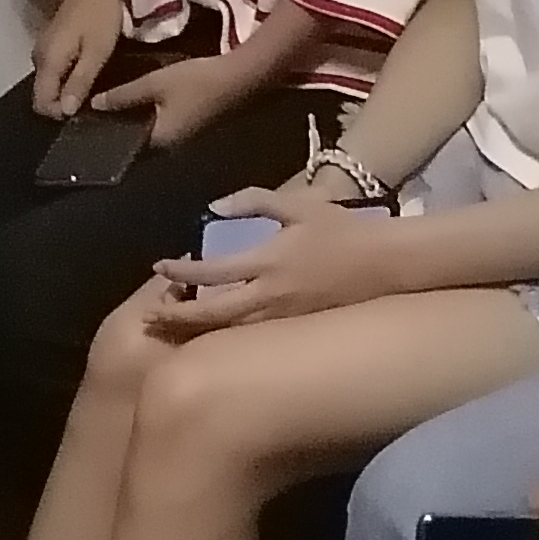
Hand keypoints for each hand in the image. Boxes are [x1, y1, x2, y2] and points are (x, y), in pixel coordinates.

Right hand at [29, 0, 124, 118]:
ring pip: (49, 82)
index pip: (41, 104)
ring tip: (92, 81)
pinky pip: (53, 70)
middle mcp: (38, 57)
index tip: (85, 107)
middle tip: (93, 95)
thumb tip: (67, 111)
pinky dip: (67, 76)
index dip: (61, 113)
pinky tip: (86, 68)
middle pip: (43, 94)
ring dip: (67, 89)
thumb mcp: (97, 53)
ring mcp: (42, 48)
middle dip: (65, 102)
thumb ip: (79, 83)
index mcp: (47, 62)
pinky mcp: (50, 43)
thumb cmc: (100, 14)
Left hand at [89, 46, 267, 149]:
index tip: (86, 126)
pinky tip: (137, 100)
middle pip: (137, 142)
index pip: (125, 149)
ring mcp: (183, 136)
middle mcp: (171, 146)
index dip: (106, 138)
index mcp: (161, 142)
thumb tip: (94, 105)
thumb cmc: (196, 82)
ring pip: (150, 132)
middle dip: (118, 129)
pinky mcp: (191, 123)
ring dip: (133, 122)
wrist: (241, 77)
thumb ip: (124, 95)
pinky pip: (162, 123)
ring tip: (109, 106)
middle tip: (93, 114)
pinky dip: (147, 115)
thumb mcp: (156, 84)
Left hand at [146, 195, 401, 333]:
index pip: (211, 273)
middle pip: (212, 315)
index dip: (179, 273)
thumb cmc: (342, 230)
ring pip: (230, 332)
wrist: (388, 265)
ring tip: (173, 326)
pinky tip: (214, 331)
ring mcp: (283, 319)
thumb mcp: (298, 204)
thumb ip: (254, 201)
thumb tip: (215, 207)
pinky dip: (227, 335)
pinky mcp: (296, 331)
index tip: (158, 267)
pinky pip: (252, 338)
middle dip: (177, 318)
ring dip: (198, 330)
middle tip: (150, 317)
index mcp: (267, 262)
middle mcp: (270, 296)